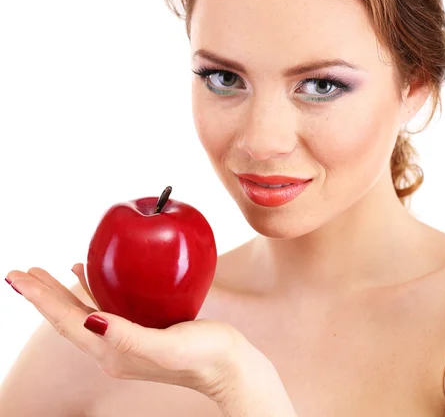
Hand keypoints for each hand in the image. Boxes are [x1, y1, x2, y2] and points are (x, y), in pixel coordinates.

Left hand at [5, 264, 250, 401]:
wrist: (229, 366)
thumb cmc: (203, 356)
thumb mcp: (167, 346)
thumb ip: (129, 336)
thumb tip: (90, 318)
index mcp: (112, 352)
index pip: (66, 322)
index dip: (40, 299)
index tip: (18, 276)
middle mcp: (112, 347)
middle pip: (67, 316)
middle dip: (42, 294)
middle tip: (20, 271)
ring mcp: (126, 338)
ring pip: (83, 310)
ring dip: (60, 292)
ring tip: (43, 272)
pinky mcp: (141, 329)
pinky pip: (106, 305)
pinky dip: (90, 289)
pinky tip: (86, 274)